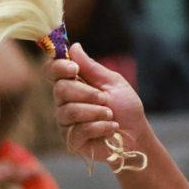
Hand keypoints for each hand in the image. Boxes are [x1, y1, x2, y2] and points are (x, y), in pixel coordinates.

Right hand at [48, 43, 147, 164]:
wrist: (137, 135)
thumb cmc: (126, 107)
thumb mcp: (112, 82)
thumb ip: (91, 67)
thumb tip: (74, 46)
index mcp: (73, 84)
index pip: (52, 71)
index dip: (58, 67)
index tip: (74, 69)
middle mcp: (64, 102)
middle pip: (60, 90)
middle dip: (87, 93)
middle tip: (105, 99)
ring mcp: (66, 123)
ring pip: (69, 111)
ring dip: (96, 112)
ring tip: (110, 115)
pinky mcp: (72, 141)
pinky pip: (78, 130)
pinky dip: (100, 127)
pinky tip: (111, 128)